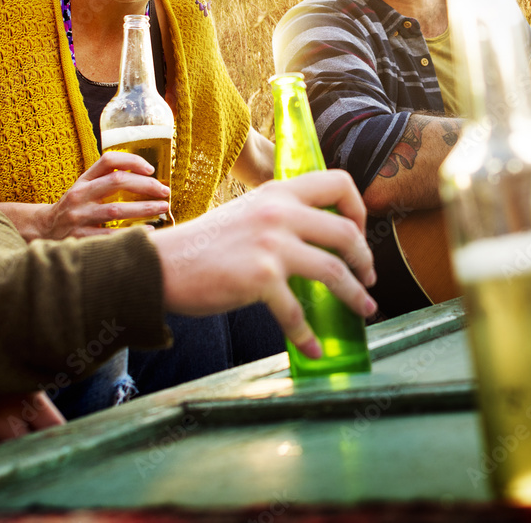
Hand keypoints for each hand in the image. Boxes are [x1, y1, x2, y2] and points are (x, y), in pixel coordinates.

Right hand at [40, 150, 170, 238]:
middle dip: (145, 185)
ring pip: (115, 210)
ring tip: (162, 208)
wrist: (44, 229)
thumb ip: (106, 181)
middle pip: (116, 182)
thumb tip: (146, 177)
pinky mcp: (78, 237)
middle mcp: (80, 194)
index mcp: (84, 179)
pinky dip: (130, 234)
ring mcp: (78, 216)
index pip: (108, 160)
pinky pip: (108, 235)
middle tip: (165, 191)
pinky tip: (148, 233)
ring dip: (143, 208)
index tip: (151, 169)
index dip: (132, 161)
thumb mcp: (85, 188)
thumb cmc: (74, 207)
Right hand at [152, 169, 376, 359]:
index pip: (338, 183)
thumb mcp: (247, 211)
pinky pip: (298, 313)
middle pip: (346, 233)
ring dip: (356, 295)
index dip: (358, 209)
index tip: (357, 233)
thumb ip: (280, 214)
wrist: (163, 265)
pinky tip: (314, 348)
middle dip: (366, 259)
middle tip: (368, 276)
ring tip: (364, 309)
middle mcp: (278, 213)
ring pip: (335, 272)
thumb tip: (318, 234)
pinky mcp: (260, 278)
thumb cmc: (204, 244)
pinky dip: (309, 336)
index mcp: (276, 192)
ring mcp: (271, 245)